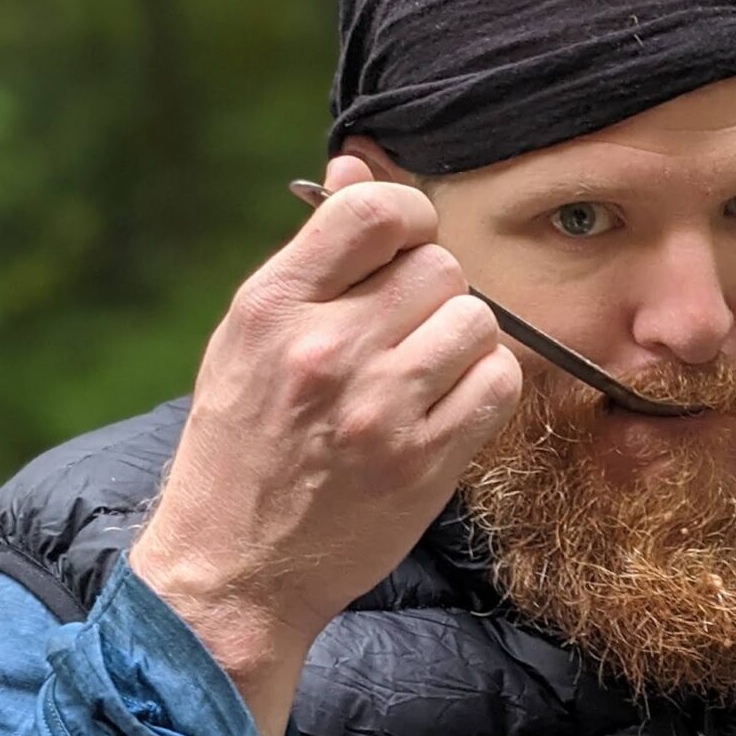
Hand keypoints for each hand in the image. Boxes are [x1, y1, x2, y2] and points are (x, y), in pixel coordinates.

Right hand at [129, 155, 521, 735]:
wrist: (236, 569)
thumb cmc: (242, 446)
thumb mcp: (248, 340)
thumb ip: (312, 256)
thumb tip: (359, 166)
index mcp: (271, 307)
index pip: (373, 210)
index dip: (407, 214)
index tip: (405, 243)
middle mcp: (326, 349)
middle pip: (440, 266)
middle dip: (433, 291)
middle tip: (406, 330)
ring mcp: (381, 408)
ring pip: (478, 319)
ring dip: (463, 340)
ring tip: (425, 373)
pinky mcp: (426, 460)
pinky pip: (500, 382)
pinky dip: (486, 387)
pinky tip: (450, 406)